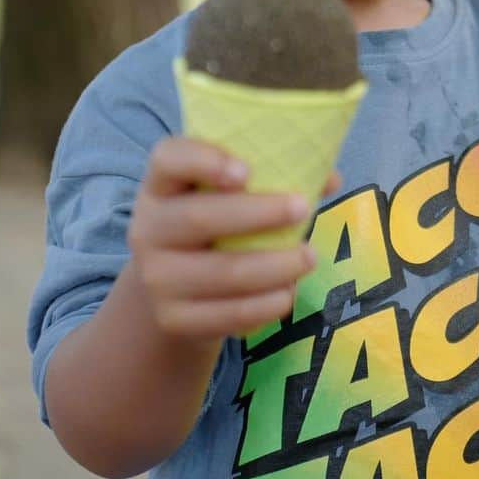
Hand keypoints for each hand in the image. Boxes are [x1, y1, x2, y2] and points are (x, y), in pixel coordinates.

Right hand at [126, 136, 333, 341]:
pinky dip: (263, 306)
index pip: (169, 159)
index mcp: (162, 185)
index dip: (204, 160)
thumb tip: (329, 178)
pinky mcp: (173, 319)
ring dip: (274, 267)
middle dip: (257, 214)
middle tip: (303, 208)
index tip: (247, 169)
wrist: (172, 291)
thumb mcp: (228, 197)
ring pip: (221, 273)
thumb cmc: (215, 227)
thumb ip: (273, 179)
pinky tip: (287, 294)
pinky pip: (225, 315)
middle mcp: (148, 228)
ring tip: (309, 257)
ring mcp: (157, 277)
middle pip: (198, 217)